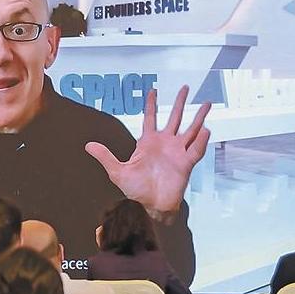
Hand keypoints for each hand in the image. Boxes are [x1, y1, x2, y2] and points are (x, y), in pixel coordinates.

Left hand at [84, 86, 210, 217]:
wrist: (149, 206)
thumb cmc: (136, 191)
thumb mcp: (117, 171)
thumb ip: (105, 157)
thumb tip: (88, 145)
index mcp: (148, 142)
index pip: (151, 118)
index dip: (152, 104)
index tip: (153, 90)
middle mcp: (165, 144)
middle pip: (174, 118)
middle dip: (180, 103)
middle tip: (185, 87)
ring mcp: (177, 152)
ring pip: (191, 130)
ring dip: (199, 117)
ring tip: (206, 103)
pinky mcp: (186, 164)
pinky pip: (195, 149)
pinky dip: (201, 140)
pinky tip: (205, 129)